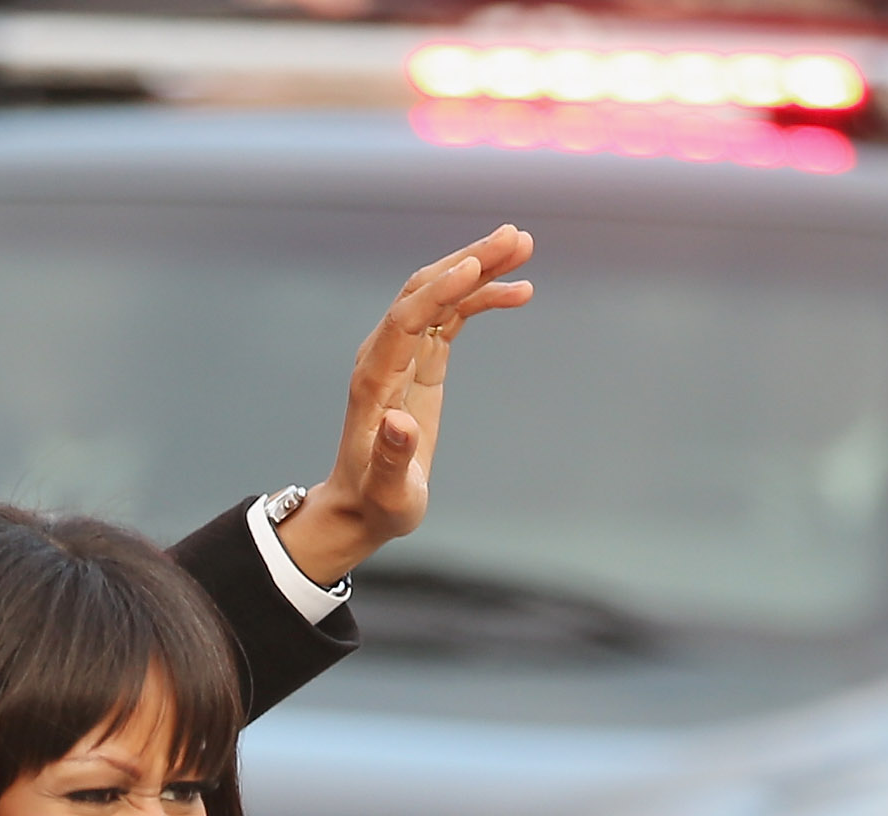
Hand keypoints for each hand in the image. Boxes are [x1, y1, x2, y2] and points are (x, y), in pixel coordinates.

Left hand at [276, 225, 534, 586]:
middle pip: (425, 290)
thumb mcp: (387, 491)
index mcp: (373, 380)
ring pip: (441, 295)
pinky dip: (483, 298)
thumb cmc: (376, 503)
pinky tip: (519, 291)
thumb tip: (399, 423)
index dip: (439, 291)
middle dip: (468, 261)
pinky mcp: (421, 361)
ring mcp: (403, 355)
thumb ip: (393, 458)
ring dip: (481, 269)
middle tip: (515, 238)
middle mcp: (384, 356)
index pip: (406, 319)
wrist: (362, 505)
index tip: (476, 266)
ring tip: (525, 248)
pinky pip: (452, 316)